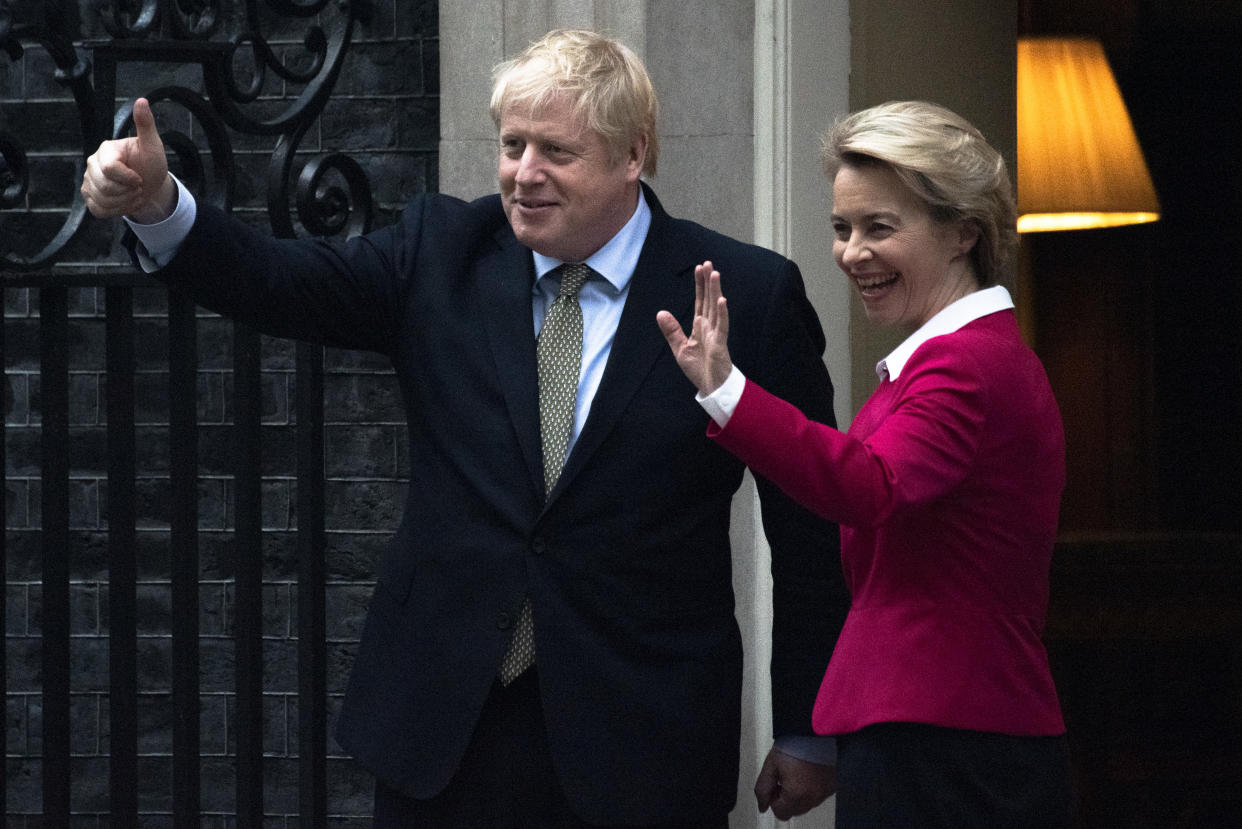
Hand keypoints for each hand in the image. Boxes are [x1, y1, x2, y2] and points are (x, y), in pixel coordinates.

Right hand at [81, 97, 175, 222]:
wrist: (149, 184)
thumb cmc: (150, 163)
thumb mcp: (152, 145)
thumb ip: (145, 125)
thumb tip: (142, 100)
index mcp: (106, 149)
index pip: (109, 169)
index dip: (128, 178)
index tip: (139, 177)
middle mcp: (92, 163)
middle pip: (105, 187)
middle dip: (128, 192)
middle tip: (138, 186)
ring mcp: (88, 180)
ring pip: (102, 200)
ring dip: (125, 202)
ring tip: (133, 193)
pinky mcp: (89, 195)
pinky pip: (99, 210)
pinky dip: (116, 211)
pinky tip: (124, 201)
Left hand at [655, 260, 733, 395]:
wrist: (711, 386)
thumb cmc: (699, 369)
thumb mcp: (680, 348)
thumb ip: (672, 330)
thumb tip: (660, 313)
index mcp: (700, 327)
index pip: (700, 301)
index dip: (699, 285)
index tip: (699, 268)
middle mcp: (709, 326)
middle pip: (708, 299)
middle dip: (708, 282)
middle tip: (708, 263)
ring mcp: (716, 333)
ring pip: (715, 308)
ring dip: (715, 291)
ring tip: (715, 274)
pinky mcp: (720, 344)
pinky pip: (722, 326)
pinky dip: (722, 313)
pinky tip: (722, 300)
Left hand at [754, 746, 836, 820]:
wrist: (816, 728)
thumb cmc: (796, 742)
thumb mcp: (770, 764)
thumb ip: (763, 789)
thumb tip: (762, 805)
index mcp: (797, 794)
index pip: (781, 812)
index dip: (774, 798)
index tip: (775, 784)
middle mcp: (815, 797)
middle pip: (795, 810)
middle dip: (787, 797)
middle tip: (784, 775)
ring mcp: (826, 792)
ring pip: (807, 803)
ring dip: (800, 793)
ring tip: (798, 770)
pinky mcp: (834, 785)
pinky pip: (819, 795)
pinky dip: (813, 787)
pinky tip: (809, 770)